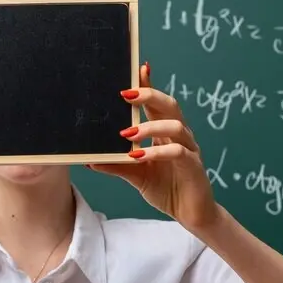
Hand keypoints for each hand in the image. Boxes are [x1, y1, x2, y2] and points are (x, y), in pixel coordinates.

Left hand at [89, 62, 221, 232]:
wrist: (191, 214)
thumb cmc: (167, 189)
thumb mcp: (136, 175)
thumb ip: (116, 165)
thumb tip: (89, 160)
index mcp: (165, 133)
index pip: (158, 103)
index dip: (149, 84)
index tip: (137, 68)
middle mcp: (180, 137)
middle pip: (170, 106)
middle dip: (150, 95)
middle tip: (126, 95)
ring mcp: (189, 150)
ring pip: (175, 126)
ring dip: (150, 126)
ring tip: (128, 133)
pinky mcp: (193, 167)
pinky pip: (178, 153)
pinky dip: (157, 152)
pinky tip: (139, 156)